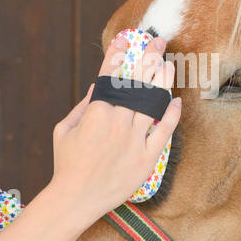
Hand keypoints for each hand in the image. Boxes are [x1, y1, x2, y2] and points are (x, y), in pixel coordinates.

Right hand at [49, 34, 180, 221]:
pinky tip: (175, 100)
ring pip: (154, 102)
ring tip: (168, 63)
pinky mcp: (147, 158)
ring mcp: (134, 140)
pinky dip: (172, 115)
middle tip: (157, 42)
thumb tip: (97, 86)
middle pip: (137, 84)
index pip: (110, 76)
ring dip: (162, 80)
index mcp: (96, 113)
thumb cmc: (66, 164)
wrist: (76, 199)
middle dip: (148, 58)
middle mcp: (117, 122)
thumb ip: (82, 106)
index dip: (118, 55)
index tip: (125, 40)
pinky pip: (165, 131)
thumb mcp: (64, 130)